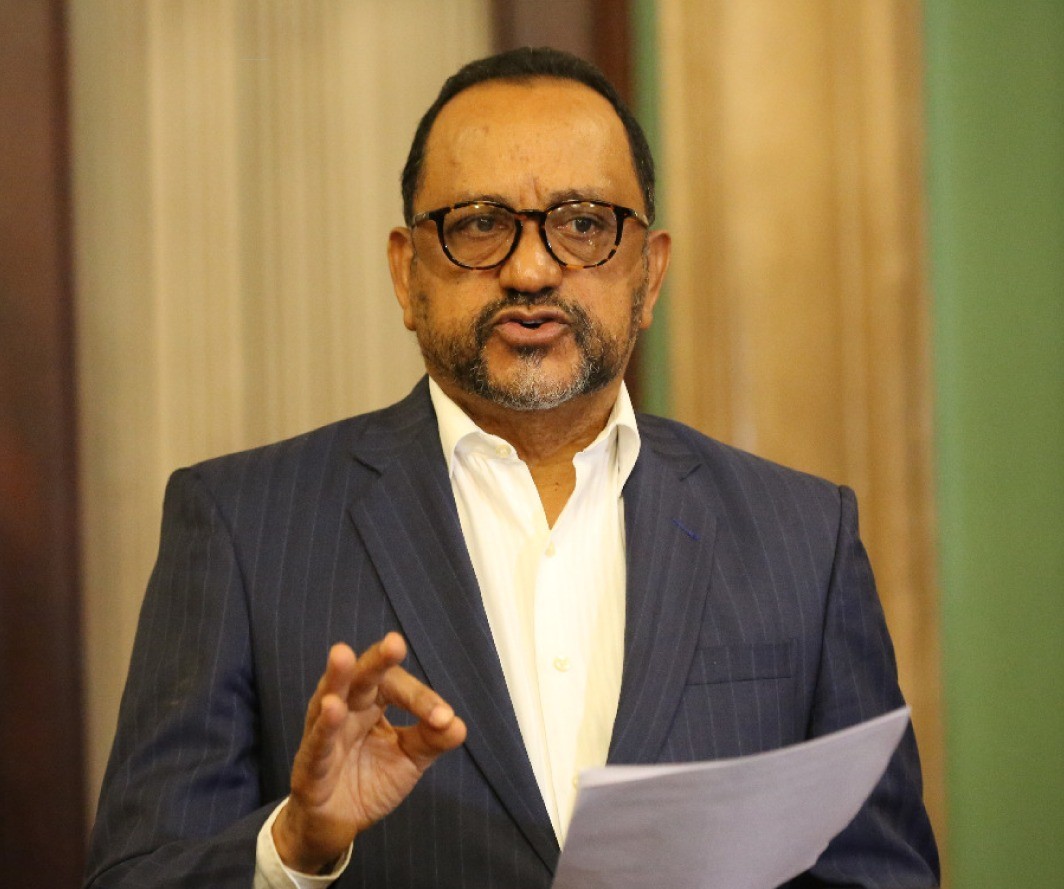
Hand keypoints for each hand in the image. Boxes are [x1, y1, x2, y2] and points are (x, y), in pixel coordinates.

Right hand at [272, 632, 465, 873]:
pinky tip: (332, 708)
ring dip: (337, 677)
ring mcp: (325, 733)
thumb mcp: (409, 758)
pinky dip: (324, 726)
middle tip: (394, 643)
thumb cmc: (371, 779)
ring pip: (329, 698)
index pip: (397, 686)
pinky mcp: (310, 764)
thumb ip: (432, 740)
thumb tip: (458, 725)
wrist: (339, 824)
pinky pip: (317, 742)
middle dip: (377, 660)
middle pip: (362, 677)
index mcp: (373, 702)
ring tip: (342, 654)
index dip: (421, 699)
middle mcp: (348, 709)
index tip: (443, 717)